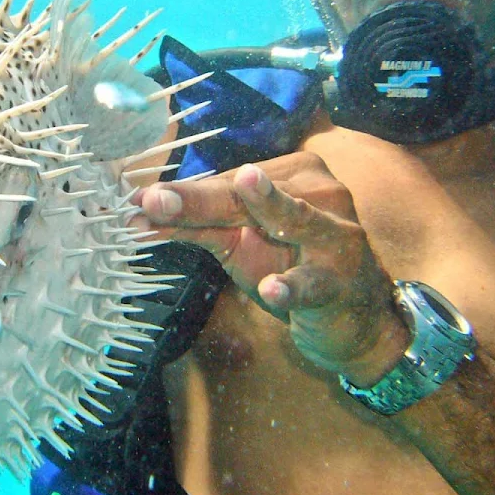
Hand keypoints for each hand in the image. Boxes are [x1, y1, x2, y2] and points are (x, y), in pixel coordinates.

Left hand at [134, 154, 408, 382]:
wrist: (356, 321)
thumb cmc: (294, 266)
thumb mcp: (242, 242)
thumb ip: (197, 225)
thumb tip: (140, 211)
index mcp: (293, 173)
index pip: (226, 183)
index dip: (183, 194)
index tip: (137, 199)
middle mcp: (320, 192)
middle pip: (247, 196)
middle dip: (199, 198)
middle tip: (152, 199)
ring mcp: (337, 235)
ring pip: (291, 218)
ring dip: (266, 205)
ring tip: (245, 184)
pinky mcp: (342, 281)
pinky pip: (313, 282)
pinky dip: (293, 286)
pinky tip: (273, 289)